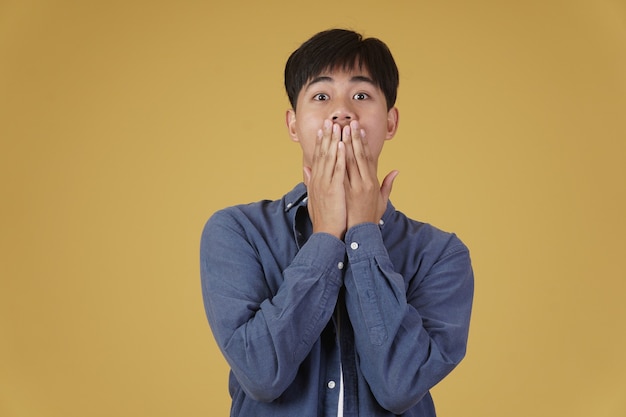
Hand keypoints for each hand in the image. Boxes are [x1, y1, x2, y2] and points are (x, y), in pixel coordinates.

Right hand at [303, 119, 347, 238]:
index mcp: (316, 181)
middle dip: (327, 136)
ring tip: (337, 127)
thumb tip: (306, 170)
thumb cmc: (324, 218)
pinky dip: (340, 157)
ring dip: (334, 141)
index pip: (318, 157)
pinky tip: (342, 145)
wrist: (326, 234)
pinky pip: (338, 170)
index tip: (324, 129)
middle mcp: (318, 179)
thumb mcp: (313, 198)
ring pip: (330, 158)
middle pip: (323, 153)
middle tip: (330, 121)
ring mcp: (325, 184)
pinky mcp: (333, 189)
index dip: (321, 142)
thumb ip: (310, 182)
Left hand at [342, 121, 397, 228]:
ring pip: (350, 160)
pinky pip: (341, 172)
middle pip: (359, 155)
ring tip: (341, 129)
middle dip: (354, 137)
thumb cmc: (369, 219)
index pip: (368, 158)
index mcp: (372, 183)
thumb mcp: (382, 201)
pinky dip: (339, 159)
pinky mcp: (346, 192)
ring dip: (345, 143)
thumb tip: (395, 171)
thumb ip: (388, 185)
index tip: (359, 130)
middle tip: (349, 122)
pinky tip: (335, 147)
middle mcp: (365, 182)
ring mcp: (355, 186)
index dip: (364, 142)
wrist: (360, 235)